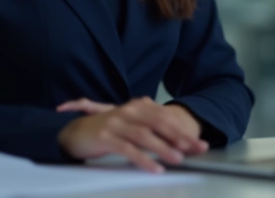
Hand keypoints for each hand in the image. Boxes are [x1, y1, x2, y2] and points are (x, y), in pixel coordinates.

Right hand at [56, 96, 208, 172]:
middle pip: (158, 123)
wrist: (76, 132)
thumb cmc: (108, 130)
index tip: (199, 144)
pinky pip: (127, 149)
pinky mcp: (105, 137)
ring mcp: (116, 122)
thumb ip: (152, 127)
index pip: (165, 117)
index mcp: (138, 106)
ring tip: (178, 159)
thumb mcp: (132, 124)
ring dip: (163, 148)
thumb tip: (179, 141)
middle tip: (194, 150)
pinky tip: (154, 169)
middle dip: (179, 137)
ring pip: (144, 135)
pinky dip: (143, 159)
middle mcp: (128, 111)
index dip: (184, 131)